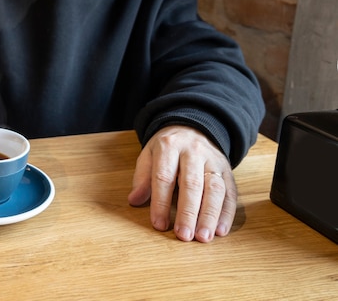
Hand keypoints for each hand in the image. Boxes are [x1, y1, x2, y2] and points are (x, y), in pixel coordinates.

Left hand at [127, 125, 236, 242]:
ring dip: (210, 215)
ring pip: (215, 188)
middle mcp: (193, 151)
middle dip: (188, 212)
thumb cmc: (167, 148)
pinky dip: (226, 213)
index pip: (164, 176)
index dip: (161, 202)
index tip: (159, 224)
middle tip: (183, 235)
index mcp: (169, 146)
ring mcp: (213, 160)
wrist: (192, 127)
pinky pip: (230, 192)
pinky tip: (220, 230)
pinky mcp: (227, 170)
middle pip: (192, 183)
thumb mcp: (148, 154)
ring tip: (203, 237)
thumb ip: (142, 177)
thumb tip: (134, 200)